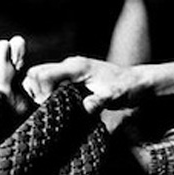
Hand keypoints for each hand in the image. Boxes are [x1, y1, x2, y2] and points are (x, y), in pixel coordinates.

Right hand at [23, 56, 141, 113]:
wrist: (139, 83)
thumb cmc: (128, 88)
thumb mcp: (115, 96)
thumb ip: (100, 101)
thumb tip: (86, 107)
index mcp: (76, 67)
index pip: (42, 74)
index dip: (40, 92)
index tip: (49, 106)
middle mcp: (70, 65)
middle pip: (35, 74)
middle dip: (35, 92)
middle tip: (47, 109)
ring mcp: (70, 70)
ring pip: (40, 77)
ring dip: (39, 93)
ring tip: (51, 108)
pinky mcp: (72, 78)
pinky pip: (50, 82)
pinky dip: (47, 93)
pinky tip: (57, 106)